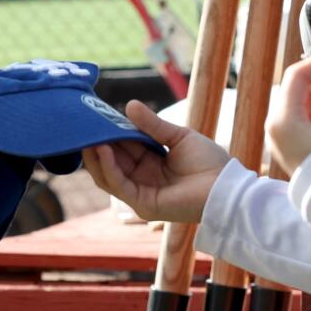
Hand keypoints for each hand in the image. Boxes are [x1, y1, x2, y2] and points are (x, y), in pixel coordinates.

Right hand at [83, 101, 229, 224]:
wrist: (226, 187)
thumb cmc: (208, 162)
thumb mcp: (178, 136)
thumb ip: (152, 124)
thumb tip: (129, 105)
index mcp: (149, 163)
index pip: (121, 147)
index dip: (108, 132)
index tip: (95, 114)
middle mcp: (141, 178)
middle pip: (110, 161)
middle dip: (97, 143)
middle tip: (84, 124)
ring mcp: (140, 193)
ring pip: (108, 175)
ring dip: (97, 155)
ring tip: (90, 136)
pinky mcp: (143, 204)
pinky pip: (119, 184)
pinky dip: (108, 166)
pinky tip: (103, 149)